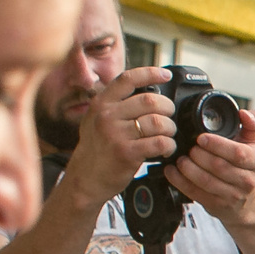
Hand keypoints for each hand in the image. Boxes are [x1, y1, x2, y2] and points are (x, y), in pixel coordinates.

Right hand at [66, 66, 180, 203]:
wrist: (84, 180)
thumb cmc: (96, 150)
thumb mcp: (96, 120)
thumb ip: (115, 106)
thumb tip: (146, 91)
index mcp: (101, 103)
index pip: (127, 79)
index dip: (150, 73)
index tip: (166, 75)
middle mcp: (106, 115)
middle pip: (150, 100)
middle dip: (167, 108)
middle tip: (168, 118)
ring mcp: (115, 134)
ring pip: (158, 122)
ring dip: (170, 129)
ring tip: (167, 135)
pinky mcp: (126, 153)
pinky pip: (159, 142)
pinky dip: (169, 145)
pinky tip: (165, 149)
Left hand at [165, 108, 254, 223]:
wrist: (247, 201)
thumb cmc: (246, 167)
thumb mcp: (253, 144)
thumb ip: (253, 123)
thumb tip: (244, 113)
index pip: (238, 153)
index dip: (218, 145)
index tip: (202, 138)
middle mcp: (246, 181)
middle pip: (219, 167)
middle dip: (199, 156)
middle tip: (189, 148)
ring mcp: (232, 195)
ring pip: (206, 181)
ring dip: (188, 169)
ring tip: (180, 159)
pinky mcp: (216, 205)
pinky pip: (195, 193)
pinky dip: (180, 181)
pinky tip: (172, 171)